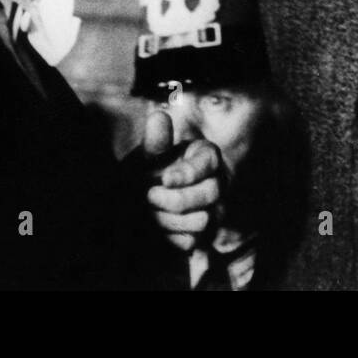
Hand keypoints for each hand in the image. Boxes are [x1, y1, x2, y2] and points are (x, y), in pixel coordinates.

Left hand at [143, 109, 222, 251]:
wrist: (140, 201)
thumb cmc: (149, 171)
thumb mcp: (149, 155)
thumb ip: (156, 141)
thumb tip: (159, 116)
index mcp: (206, 156)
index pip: (207, 164)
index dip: (187, 173)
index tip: (164, 178)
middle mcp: (217, 182)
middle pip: (208, 194)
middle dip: (174, 199)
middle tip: (148, 196)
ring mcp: (215, 210)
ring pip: (202, 220)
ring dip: (169, 219)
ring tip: (150, 212)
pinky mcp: (206, 234)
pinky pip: (193, 241)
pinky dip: (171, 237)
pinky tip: (158, 227)